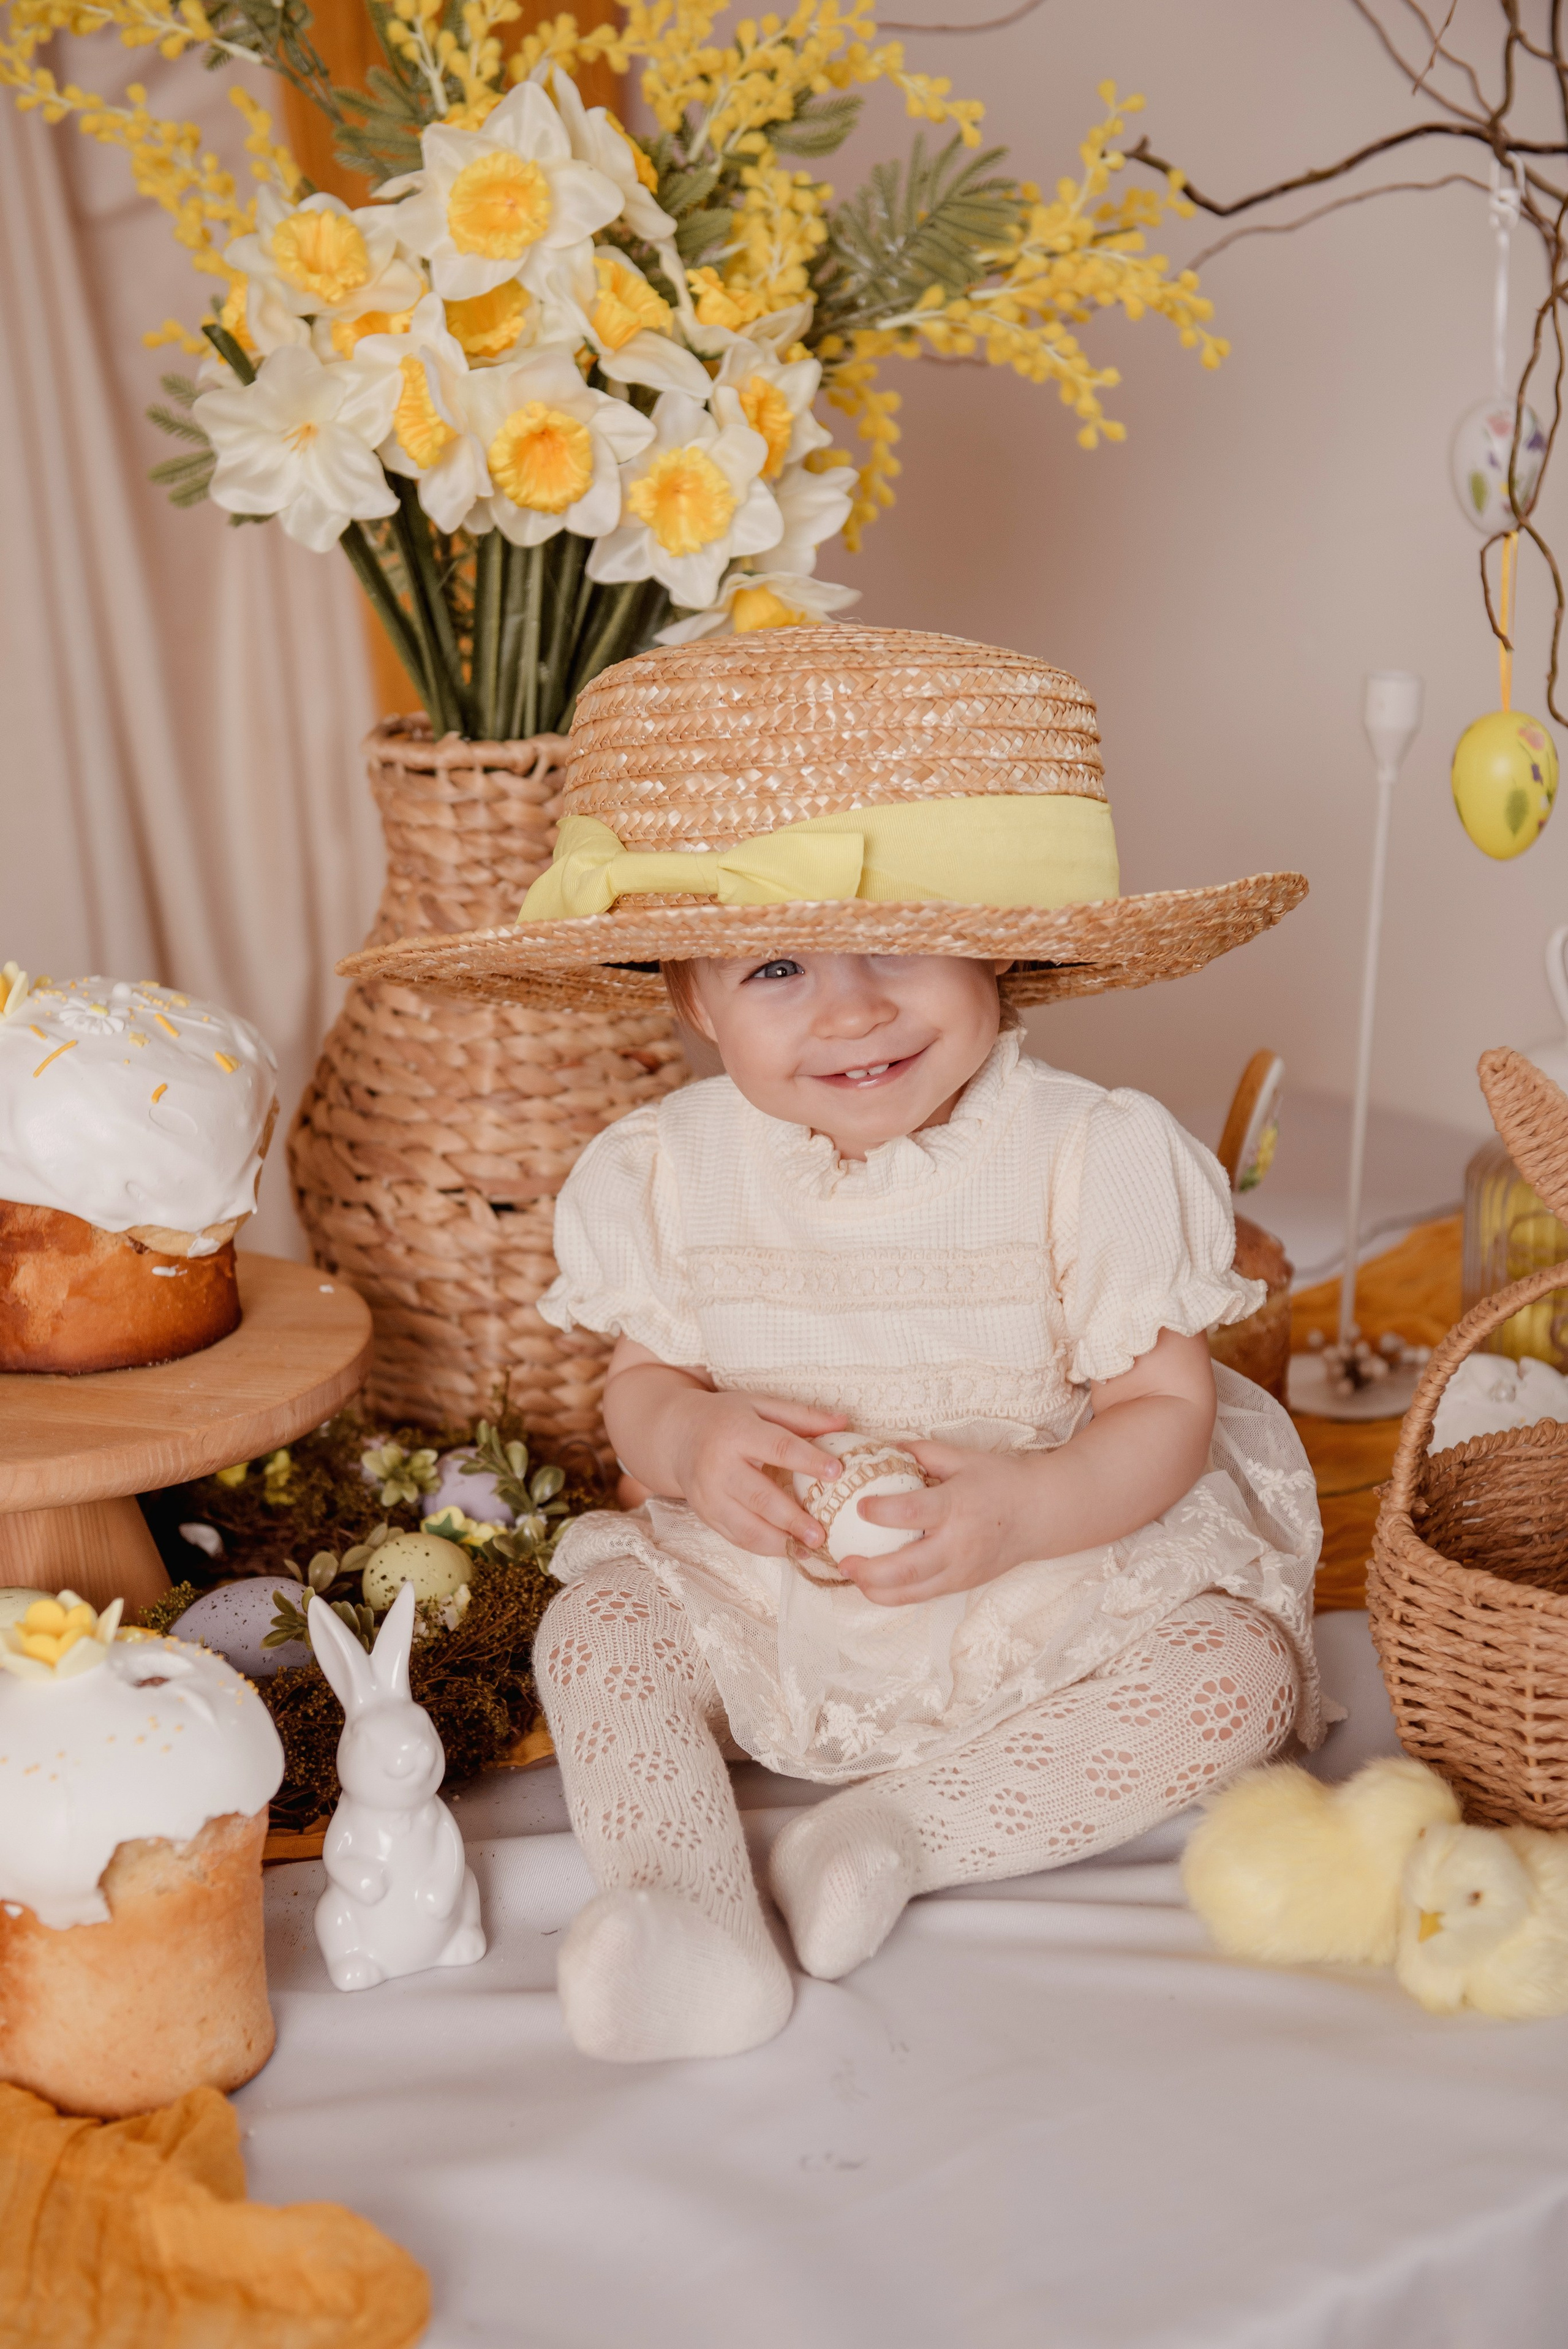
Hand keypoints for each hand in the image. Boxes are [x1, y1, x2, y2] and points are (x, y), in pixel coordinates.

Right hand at [666, 1388, 848, 1556]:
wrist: (676, 1435)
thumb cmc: (725, 1418)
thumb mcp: (759, 1405)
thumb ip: (801, 1416)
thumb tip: (843, 1422)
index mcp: (736, 1432)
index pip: (778, 1447)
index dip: (809, 1461)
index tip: (838, 1472)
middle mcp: (718, 1466)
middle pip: (760, 1497)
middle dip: (792, 1519)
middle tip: (822, 1534)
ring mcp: (708, 1495)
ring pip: (746, 1526)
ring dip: (780, 1542)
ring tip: (809, 1549)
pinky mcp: (705, 1515)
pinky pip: (736, 1537)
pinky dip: (763, 1547)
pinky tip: (788, 1550)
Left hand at [838, 1440, 1042, 1606]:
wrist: (1040, 1514)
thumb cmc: (1000, 1481)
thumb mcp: (963, 1458)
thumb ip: (921, 1452)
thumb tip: (880, 1447)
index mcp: (957, 1505)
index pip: (911, 1513)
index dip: (880, 1512)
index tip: (858, 1505)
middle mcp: (959, 1544)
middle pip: (908, 1568)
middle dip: (870, 1570)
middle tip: (843, 1559)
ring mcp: (962, 1570)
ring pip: (913, 1592)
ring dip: (877, 1590)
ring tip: (853, 1577)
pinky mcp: (963, 1584)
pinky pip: (924, 1596)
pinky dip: (896, 1594)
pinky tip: (876, 1584)